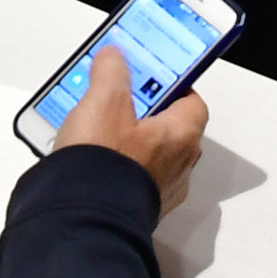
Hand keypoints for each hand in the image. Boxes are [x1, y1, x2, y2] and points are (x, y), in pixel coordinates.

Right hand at [51, 48, 207, 218]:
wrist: (83, 220)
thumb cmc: (104, 164)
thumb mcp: (104, 100)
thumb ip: (112, 72)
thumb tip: (114, 57)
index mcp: (182, 136)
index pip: (193, 103)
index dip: (174, 86)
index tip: (154, 77)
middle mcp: (179, 168)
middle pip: (170, 130)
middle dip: (147, 114)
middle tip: (120, 101)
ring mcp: (159, 193)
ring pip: (150, 158)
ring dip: (130, 144)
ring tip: (98, 131)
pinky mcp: (136, 211)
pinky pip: (132, 181)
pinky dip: (117, 169)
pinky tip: (92, 161)